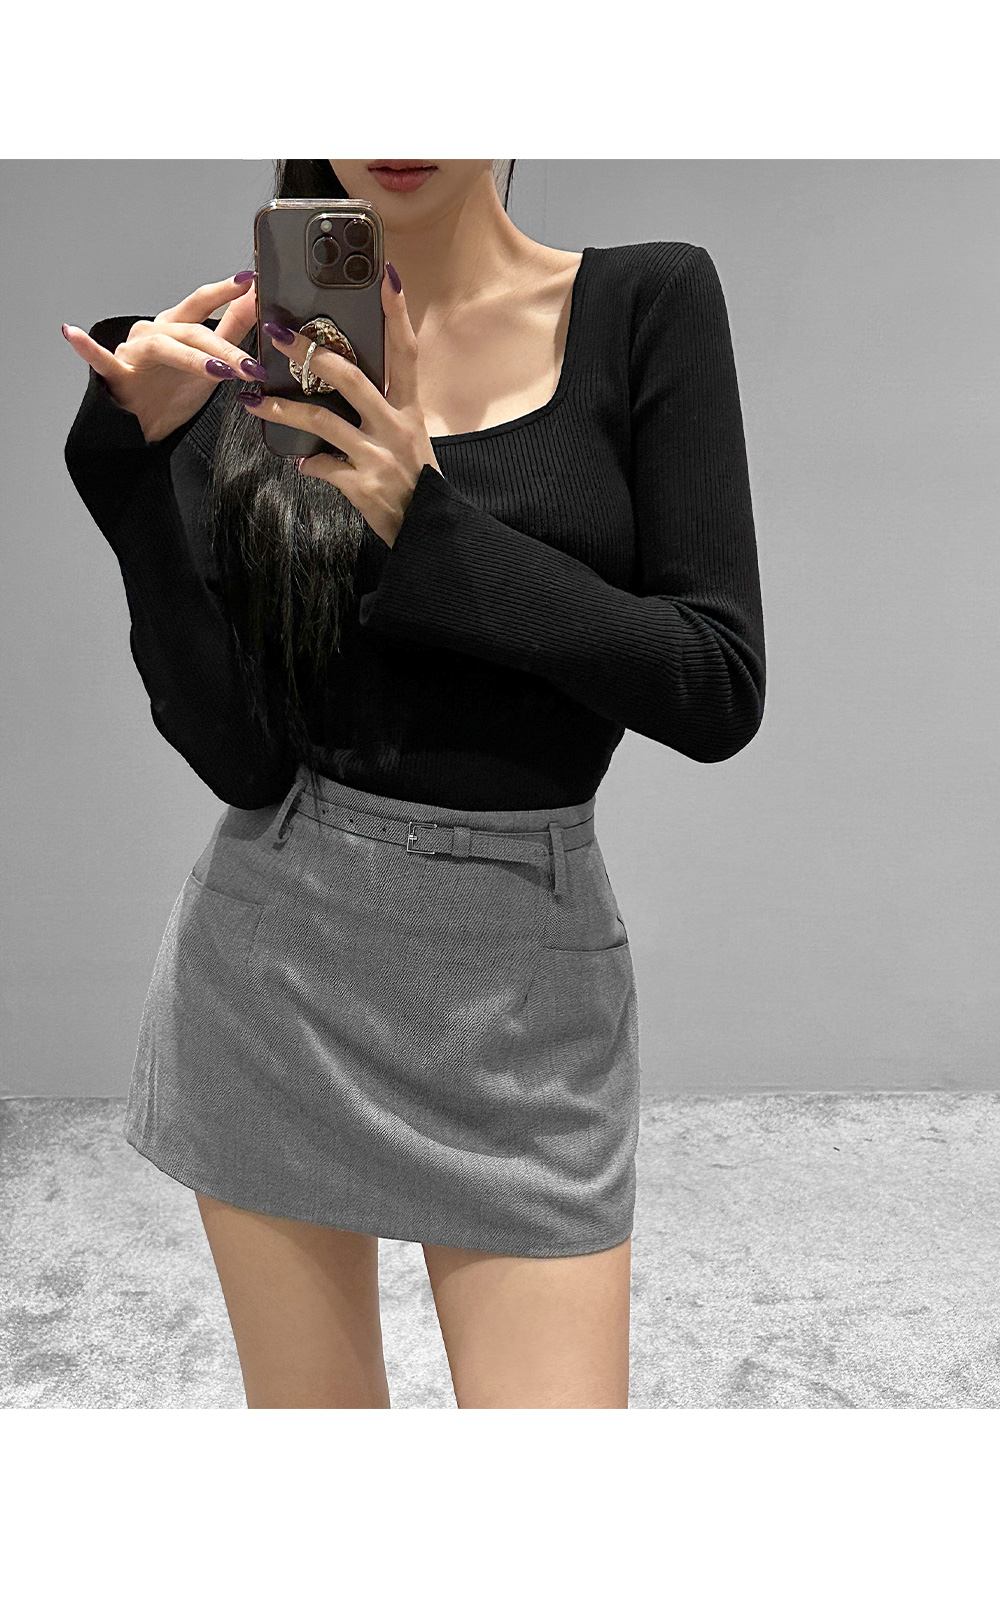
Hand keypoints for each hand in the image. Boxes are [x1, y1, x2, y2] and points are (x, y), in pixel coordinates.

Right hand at [61, 274, 262, 443]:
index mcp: (176, 326)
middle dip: (224, 347)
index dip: (225, 291)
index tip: (251, 281)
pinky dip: (87, 347)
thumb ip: (232, 329)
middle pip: (192, 330)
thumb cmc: (172, 391)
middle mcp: (154, 332)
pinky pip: (99, 359)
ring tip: (220, 372)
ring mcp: (133, 351)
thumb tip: (255, 298)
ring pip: (164, 346)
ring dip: (193, 358)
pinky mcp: (115, 374)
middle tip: (252, 365)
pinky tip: (74, 335)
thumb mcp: (210, 361)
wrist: (142, 427)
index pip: (203, 302)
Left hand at [244, 266, 440, 548]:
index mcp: (409, 410)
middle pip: (351, 377)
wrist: (429, 534)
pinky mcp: (362, 486)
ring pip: (321, 422)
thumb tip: (343, 386)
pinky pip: (321, 467)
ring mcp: (379, 457)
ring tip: (252, 402)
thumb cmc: (416, 483)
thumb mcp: (410, 439)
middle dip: (311, 352)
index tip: (386, 274)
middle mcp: (396, 428)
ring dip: (281, 410)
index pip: (406, 352)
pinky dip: (307, 464)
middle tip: (278, 332)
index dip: (396, 313)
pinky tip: (298, 462)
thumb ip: (381, 412)